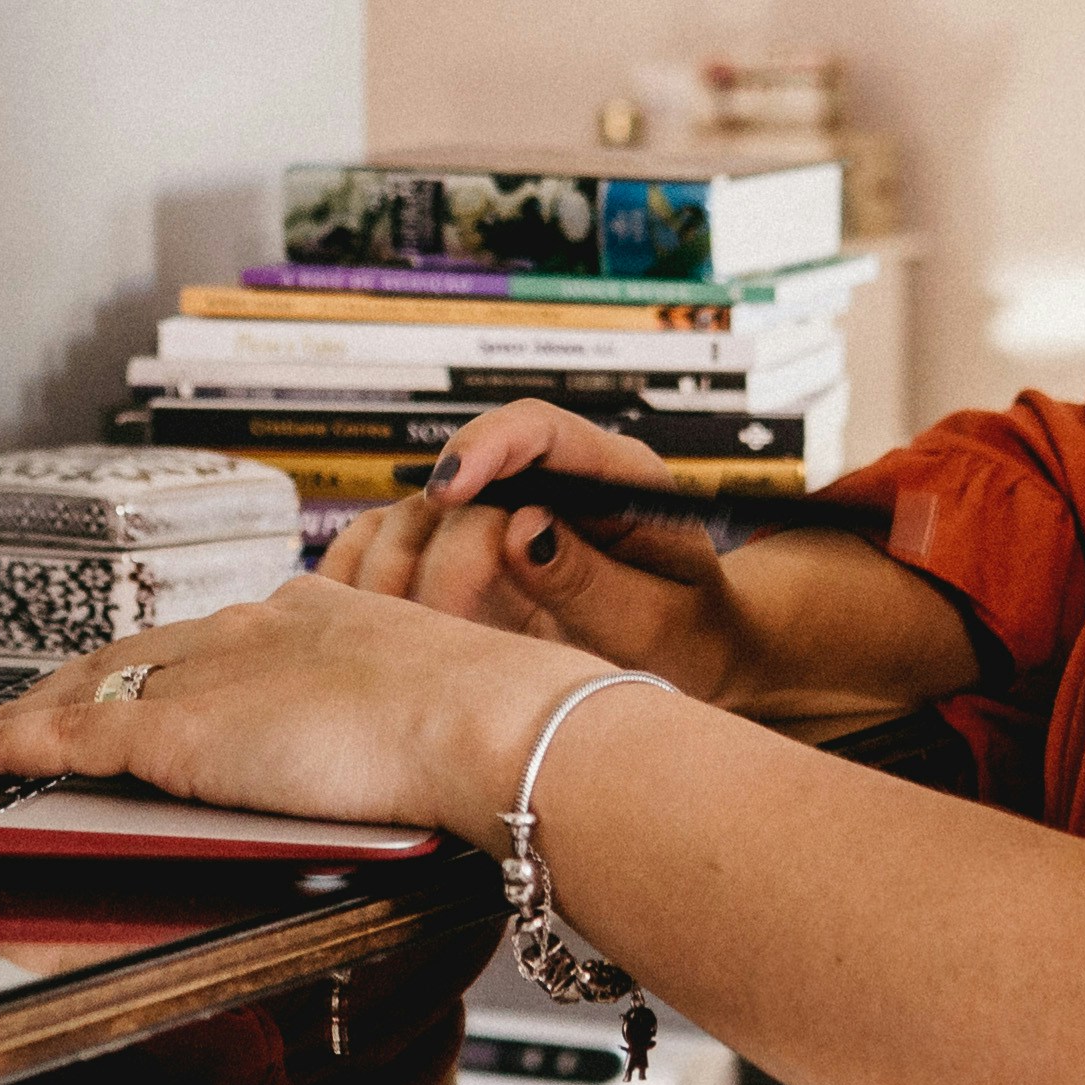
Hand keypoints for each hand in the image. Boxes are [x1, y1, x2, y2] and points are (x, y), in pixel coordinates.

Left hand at [0, 575, 617, 840]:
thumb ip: (398, 723)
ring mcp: (213, 677)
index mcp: (318, 616)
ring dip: (33, 712)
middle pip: (139, 652)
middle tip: (25, 707)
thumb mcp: (433, 712)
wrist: (493, 726)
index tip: (127, 679)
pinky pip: (75, 734)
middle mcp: (256, 629)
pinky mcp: (181, 731)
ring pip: (95, 685)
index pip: (209, 638)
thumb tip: (400, 758)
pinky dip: (17, 744)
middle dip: (78, 680)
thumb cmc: (492, 732)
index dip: (156, 662)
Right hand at [315, 399, 740, 695]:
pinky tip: (391, 628)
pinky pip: (407, 544)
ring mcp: (507, 512)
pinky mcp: (474, 548)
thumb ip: (591, 581)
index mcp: (617, 475)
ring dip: (408, 567)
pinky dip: (386, 577)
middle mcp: (553, 481)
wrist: (697, 655)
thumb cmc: (691, 637)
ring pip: (425, 512)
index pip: (538, 428)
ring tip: (424, 637)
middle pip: (467, 476)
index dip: (485, 448)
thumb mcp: (657, 624)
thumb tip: (519, 531)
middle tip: (444, 619)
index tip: (446, 491)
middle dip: (443, 541)